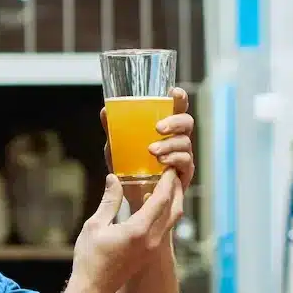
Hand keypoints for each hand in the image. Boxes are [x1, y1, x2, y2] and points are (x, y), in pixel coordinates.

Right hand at [66, 172, 183, 292]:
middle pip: (174, 209)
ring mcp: (153, 248)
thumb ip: (109, 201)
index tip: (168, 167)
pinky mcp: (150, 253)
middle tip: (171, 172)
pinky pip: (165, 228)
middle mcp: (152, 240)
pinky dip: (164, 212)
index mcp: (139, 231)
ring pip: (172, 220)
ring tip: (166, 184)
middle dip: (175, 189)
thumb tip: (114, 178)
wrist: (93, 290)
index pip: (161, 200)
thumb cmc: (90, 259)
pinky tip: (154, 203)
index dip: (167, 181)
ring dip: (172, 201)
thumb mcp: (95, 225)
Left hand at [101, 87, 195, 209]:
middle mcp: (177, 139)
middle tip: (158, 128)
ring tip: (152, 151)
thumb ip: (114, 131)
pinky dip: (174, 160)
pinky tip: (161, 163)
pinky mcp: (184, 174)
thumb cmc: (129, 170)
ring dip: (169, 145)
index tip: (173, 93)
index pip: (177, 108)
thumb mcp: (118, 149)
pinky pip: (186, 163)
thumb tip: (105, 111)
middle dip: (175, 122)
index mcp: (165, 128)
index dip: (179, 98)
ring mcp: (183, 156)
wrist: (134, 200)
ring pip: (186, 143)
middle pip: (187, 122)